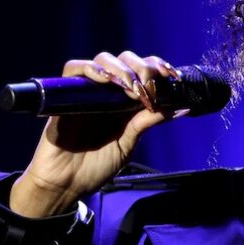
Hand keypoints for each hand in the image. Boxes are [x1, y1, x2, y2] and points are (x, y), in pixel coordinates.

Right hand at [10, 51, 185, 216]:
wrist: (66, 183)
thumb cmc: (96, 166)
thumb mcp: (128, 144)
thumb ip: (146, 123)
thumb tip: (179, 107)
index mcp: (125, 102)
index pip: (142, 71)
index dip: (156, 67)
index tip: (170, 76)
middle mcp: (107, 93)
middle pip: (125, 61)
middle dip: (141, 68)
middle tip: (148, 87)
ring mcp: (86, 92)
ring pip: (103, 60)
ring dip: (120, 68)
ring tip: (129, 86)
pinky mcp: (65, 95)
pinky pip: (73, 69)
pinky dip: (90, 69)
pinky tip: (104, 79)